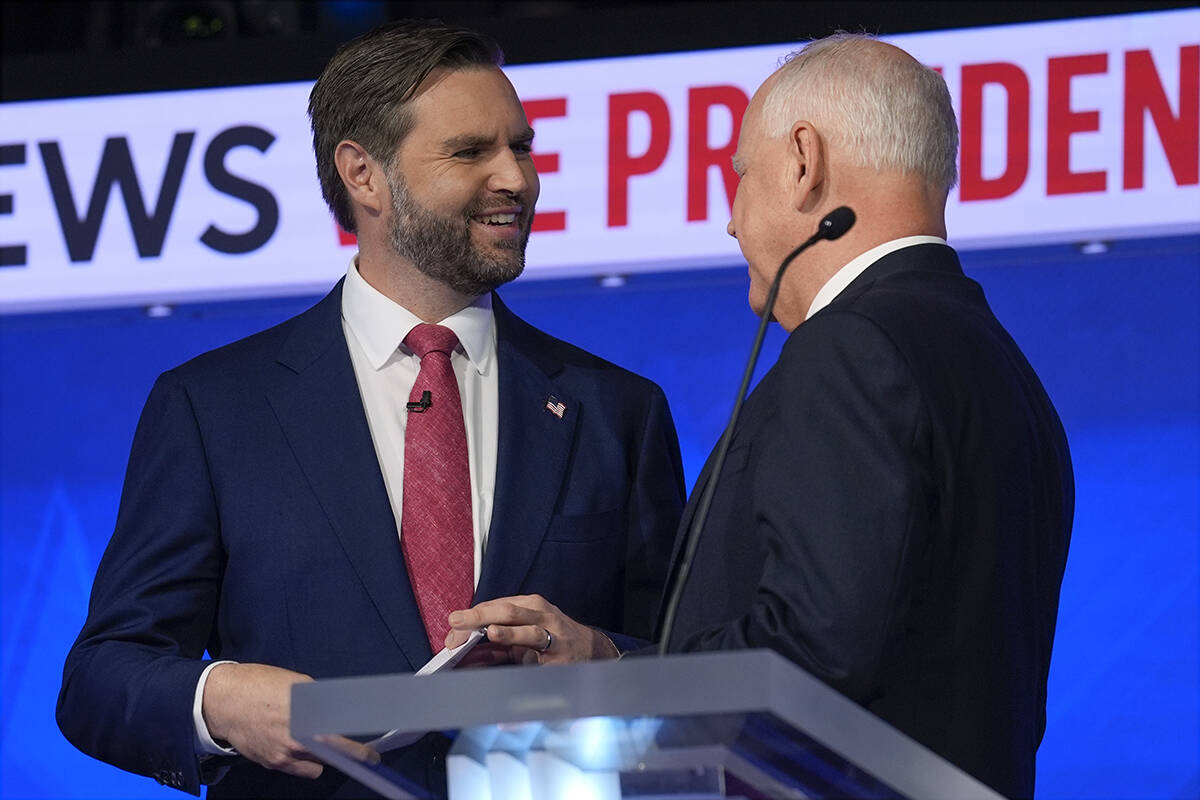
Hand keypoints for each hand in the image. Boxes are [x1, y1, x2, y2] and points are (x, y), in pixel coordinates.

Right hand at [201, 662, 372, 778]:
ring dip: (320, 758)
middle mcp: (297, 740)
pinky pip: (297, 768)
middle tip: (358, 753)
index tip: (372, 757)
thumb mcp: (298, 684)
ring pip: (316, 768)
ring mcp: (284, 755)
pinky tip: (296, 744)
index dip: (360, 751)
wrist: (225, 701)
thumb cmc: (261, 686)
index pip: (342, 740)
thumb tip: (342, 711)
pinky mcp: (272, 763)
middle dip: (344, 755)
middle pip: (332, 757)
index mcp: (308, 717)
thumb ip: (321, 701)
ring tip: (316, 742)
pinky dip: (301, 761)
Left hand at [444, 594, 619, 664]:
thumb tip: (464, 653)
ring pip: (530, 631)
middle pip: (509, 612)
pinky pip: (541, 667)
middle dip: (481, 617)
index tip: (452, 626)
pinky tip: (513, 675)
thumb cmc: (551, 638)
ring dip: (509, 634)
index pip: (496, 606)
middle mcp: (542, 616)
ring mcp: (553, 636)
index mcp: (530, 606)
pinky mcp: (560, 660)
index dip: (472, 616)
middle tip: (457, 622)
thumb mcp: (523, 635)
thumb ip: (495, 644)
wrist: (589, 650)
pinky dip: (526, 675)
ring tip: (492, 633)